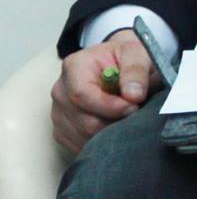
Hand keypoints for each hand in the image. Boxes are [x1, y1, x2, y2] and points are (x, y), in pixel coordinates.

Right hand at [50, 31, 159, 153]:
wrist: (121, 65)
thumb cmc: (127, 58)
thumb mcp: (136, 54)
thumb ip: (136, 71)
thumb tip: (133, 95)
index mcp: (74, 67)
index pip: (82, 95)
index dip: (110, 106)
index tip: (134, 107)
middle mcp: (61, 91)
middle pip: (83, 120)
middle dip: (114, 122)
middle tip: (136, 114)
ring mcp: (58, 112)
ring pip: (83, 136)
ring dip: (109, 132)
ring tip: (127, 118)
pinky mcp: (62, 129)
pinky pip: (79, 145)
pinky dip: (100, 141)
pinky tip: (116, 128)